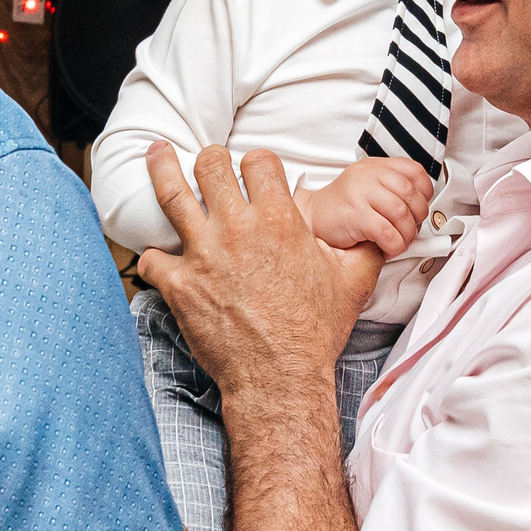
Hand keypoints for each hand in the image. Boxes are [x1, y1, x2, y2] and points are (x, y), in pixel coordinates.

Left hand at [138, 142, 382, 402]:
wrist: (281, 377)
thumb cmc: (315, 332)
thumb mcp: (352, 282)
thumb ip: (364, 248)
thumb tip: (379, 233)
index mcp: (279, 220)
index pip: (259, 161)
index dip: (257, 162)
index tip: (254, 171)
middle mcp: (238, 229)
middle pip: (211, 166)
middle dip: (210, 159)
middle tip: (209, 163)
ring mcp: (203, 255)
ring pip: (171, 194)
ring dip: (162, 169)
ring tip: (157, 152)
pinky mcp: (179, 285)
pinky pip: (150, 258)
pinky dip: (152, 256)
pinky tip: (157, 258)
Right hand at [300, 158, 434, 257]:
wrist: (313, 217)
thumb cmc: (343, 207)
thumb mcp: (368, 187)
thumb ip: (392, 190)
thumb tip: (422, 211)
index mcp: (375, 167)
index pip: (413, 171)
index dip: (425, 191)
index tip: (420, 207)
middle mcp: (368, 175)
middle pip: (411, 194)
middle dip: (417, 218)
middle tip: (410, 229)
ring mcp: (360, 193)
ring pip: (401, 215)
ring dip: (406, 235)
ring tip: (399, 242)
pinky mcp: (355, 214)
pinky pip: (388, 233)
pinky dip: (394, 246)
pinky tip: (387, 249)